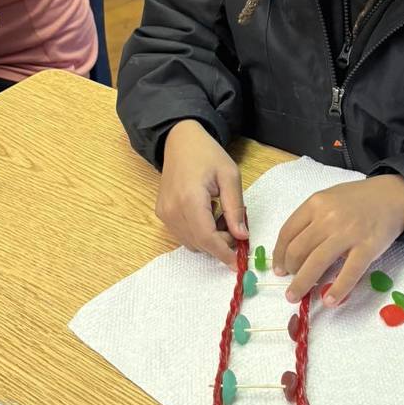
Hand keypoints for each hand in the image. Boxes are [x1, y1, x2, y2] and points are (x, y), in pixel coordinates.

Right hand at [156, 120, 246, 268]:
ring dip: (210, 239)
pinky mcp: (162, 213)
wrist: (180, 141)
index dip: (224, 253)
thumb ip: (235, 208)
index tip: (239, 262)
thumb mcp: (230, 176)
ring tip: (222, 216)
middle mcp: (172, 210)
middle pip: (199, 244)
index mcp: (190, 199)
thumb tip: (241, 236)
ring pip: (191, 243)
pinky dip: (199, 233)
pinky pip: (183, 235)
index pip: (207, 238)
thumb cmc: (207, 154)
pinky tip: (209, 215)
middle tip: (237, 227)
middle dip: (221, 244)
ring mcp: (164, 213)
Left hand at [273, 175, 403, 305]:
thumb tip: (292, 250)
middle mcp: (328, 217)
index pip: (287, 232)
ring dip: (302, 284)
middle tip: (290, 283)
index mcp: (316, 203)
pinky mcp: (367, 247)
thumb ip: (312, 218)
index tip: (278, 269)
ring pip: (317, 263)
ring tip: (295, 297)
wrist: (392, 195)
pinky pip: (348, 272)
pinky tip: (329, 301)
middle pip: (298, 250)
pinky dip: (337, 289)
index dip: (279, 254)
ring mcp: (348, 233)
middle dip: (290, 271)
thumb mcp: (329, 198)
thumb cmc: (358, 199)